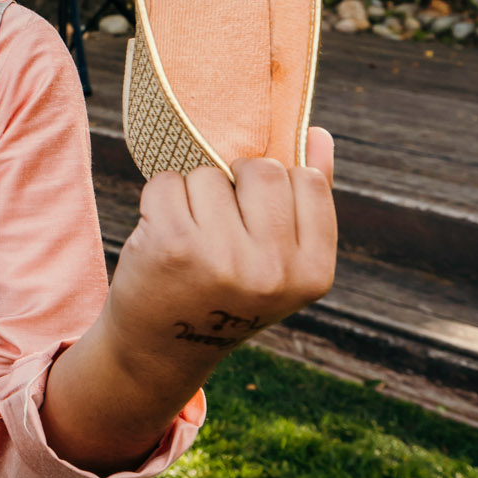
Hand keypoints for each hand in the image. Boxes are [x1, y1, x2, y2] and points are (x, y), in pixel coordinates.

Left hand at [103, 128, 335, 366]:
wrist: (161, 344)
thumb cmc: (225, 290)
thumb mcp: (279, 261)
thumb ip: (307, 199)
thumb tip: (317, 134)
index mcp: (313, 273)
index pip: (308, 180)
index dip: (276, 185)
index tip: (254, 214)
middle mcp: (273, 271)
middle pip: (262, 170)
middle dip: (235, 182)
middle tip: (220, 221)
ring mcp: (223, 258)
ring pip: (210, 173)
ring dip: (194, 193)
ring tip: (192, 234)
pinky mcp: (173, 245)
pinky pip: (167, 181)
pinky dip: (160, 198)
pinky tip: (162, 233)